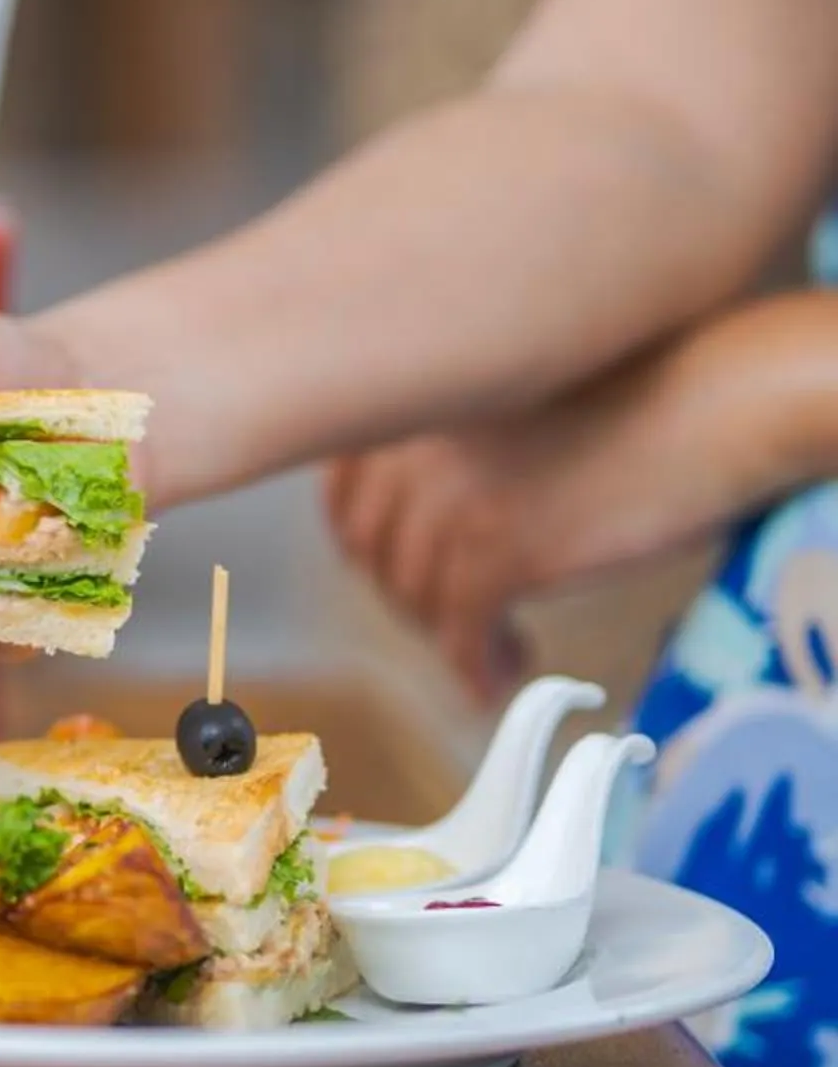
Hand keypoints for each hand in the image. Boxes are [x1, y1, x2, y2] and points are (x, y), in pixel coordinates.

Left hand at [325, 294, 837, 696]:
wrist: (724, 397)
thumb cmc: (639, 390)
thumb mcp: (510, 401)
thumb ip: (449, 447)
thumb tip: (414, 529)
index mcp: (410, 403)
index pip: (343, 495)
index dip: (368, 543)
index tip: (396, 568)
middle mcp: (410, 448)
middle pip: (375, 553)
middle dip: (411, 593)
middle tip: (459, 614)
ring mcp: (449, 501)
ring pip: (415, 599)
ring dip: (449, 634)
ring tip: (494, 647)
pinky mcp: (500, 554)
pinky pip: (460, 635)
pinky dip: (476, 666)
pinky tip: (503, 676)